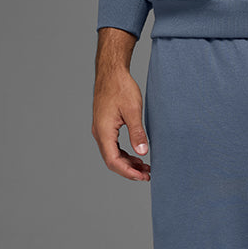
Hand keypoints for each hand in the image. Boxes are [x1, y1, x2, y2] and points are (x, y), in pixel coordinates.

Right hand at [91, 66, 150, 180]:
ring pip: (112, 154)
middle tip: (147, 174)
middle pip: (112, 160)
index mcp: (104, 131)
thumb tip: (143, 153)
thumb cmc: (121, 88)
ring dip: (127, 162)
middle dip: (129, 170)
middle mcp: (99, 133)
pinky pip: (113, 146)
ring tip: (145, 167)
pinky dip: (124, 153)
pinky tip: (137, 155)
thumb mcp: (133, 110)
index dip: (128, 172)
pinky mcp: (105, 126)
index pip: (113, 161)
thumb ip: (137, 133)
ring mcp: (101, 130)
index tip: (143, 176)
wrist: (111, 72)